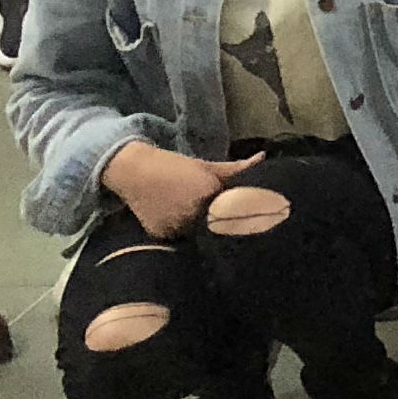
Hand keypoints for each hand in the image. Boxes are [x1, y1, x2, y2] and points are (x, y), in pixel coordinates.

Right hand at [104, 141, 262, 239]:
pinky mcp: (161, 235)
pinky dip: (184, 235)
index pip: (233, 211)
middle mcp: (192, 212)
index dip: (241, 215)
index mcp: (208, 193)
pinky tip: (187, 229)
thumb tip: (263, 158)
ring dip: (203, 232)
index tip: (251, 217)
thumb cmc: (174, 166)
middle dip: (224, 225)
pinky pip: (180, 239)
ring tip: (208, 227)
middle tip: (230, 225)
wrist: (135, 171)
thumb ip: (236, 168)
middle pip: (217, 226)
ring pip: (198, 236)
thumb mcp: (206, 166)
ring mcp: (175, 226)